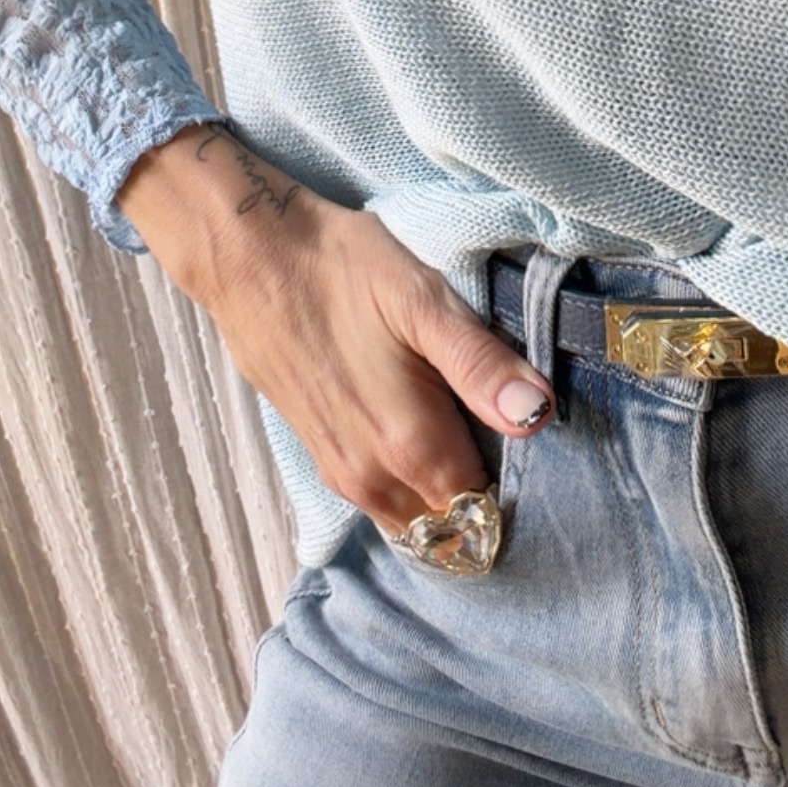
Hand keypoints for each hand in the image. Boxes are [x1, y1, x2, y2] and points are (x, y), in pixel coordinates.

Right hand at [117, 123, 553, 531]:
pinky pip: (382, 502)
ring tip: (465, 436)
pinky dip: (409, 488)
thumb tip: (538, 415)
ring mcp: (341, 475)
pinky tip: (419, 433)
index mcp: (413, 447)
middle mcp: (376, 480)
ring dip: (444, 499)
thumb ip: (480, 366)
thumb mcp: (423, 302)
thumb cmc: (341, 270)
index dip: (515, 491)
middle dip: (482, 503)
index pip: (486, 514)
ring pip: (414, 521)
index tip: (530, 453)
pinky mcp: (320, 457)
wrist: (249, 258)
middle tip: (500, 442)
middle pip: (450, 528)